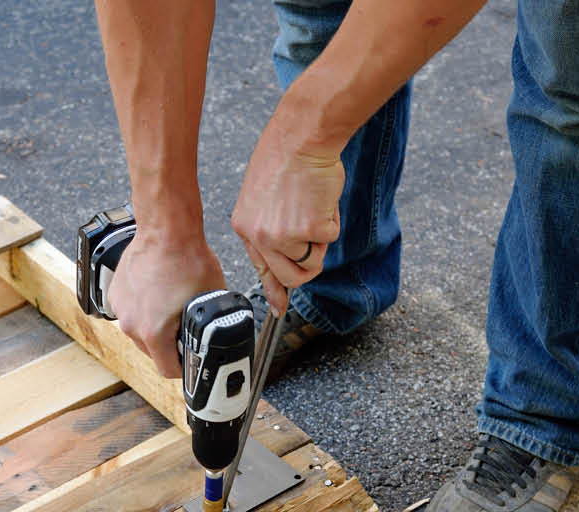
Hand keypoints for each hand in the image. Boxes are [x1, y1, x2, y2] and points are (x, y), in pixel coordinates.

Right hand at [104, 225, 223, 378]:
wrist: (165, 230)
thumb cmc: (187, 258)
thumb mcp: (211, 298)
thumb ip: (209, 325)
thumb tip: (216, 337)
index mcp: (154, 332)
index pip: (167, 369)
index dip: (183, 366)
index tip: (189, 360)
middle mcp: (132, 325)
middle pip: (152, 352)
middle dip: (169, 344)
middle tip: (184, 326)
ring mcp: (121, 310)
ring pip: (140, 332)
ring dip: (154, 326)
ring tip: (169, 305)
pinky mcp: (115, 296)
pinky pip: (131, 313)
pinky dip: (143, 309)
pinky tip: (157, 293)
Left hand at [230, 110, 342, 310]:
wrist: (301, 137)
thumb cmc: (286, 158)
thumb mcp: (262, 195)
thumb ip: (270, 224)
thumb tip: (288, 252)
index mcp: (245, 227)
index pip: (261, 270)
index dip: (274, 290)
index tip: (281, 306)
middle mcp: (260, 237)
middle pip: (289, 277)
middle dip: (308, 266)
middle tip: (316, 240)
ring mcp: (283, 236)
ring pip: (312, 261)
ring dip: (321, 239)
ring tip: (315, 208)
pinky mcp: (309, 229)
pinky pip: (330, 238)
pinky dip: (333, 220)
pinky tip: (321, 198)